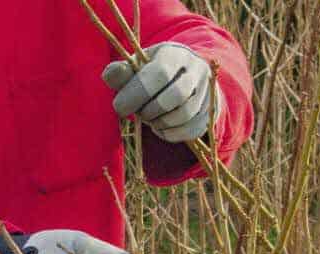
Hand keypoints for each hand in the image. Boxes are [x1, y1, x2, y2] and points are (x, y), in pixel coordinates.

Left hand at [102, 42, 221, 142]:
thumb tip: (110, 75)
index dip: (137, 93)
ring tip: (150, 119)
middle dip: (150, 110)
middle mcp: (197, 69)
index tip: (119, 108)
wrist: (185, 76)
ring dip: (160, 123)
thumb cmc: (152, 72)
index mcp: (175, 53)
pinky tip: (160, 127)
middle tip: (138, 114)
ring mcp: (208, 92)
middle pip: (176, 96)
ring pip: (185, 114)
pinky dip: (170, 134)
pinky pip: (191, 130)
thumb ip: (121, 72)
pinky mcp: (210, 112)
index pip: (160, 74)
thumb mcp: (135, 66)